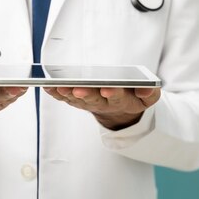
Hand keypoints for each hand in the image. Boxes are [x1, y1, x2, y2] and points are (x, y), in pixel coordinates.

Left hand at [44, 87, 160, 130]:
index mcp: (122, 101)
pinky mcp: (78, 102)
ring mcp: (89, 104)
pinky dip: (58, 94)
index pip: (118, 98)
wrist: (121, 112)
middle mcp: (103, 103)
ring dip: (68, 94)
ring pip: (77, 100)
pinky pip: (66, 99)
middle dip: (86, 94)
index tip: (108, 88)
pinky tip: (49, 87)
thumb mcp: (148, 97)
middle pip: (94, 99)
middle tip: (78, 89)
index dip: (113, 93)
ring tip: (60, 87)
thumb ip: (149, 92)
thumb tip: (145, 89)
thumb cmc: (134, 98)